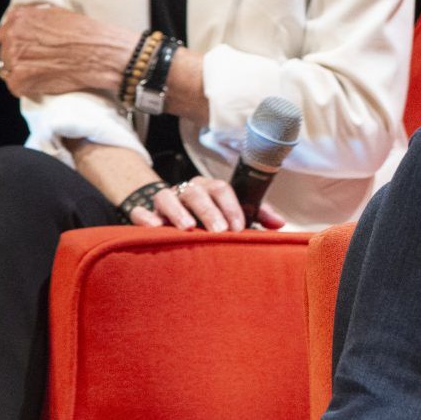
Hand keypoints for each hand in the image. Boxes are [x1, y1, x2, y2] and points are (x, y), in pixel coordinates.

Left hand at [0, 3, 134, 99]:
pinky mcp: (19, 80)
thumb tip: (25, 27)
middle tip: (41, 61)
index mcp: (20, 18)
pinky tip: (46, 80)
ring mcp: (13, 59)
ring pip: (8, 69)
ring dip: (23, 72)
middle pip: (5, 52)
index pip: (5, 33)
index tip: (29, 48)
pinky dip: (29, 87)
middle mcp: (12, 36)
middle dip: (20, 57)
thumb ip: (35, 18)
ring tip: (46, 71)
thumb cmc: (86, 34)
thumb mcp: (57, 13)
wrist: (100, 54)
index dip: (18, 42)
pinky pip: (16, 87)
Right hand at [125, 174, 277, 231]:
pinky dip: (145, 218)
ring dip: (178, 212)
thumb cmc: (212, 219)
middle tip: (219, 231)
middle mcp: (187, 190)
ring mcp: (164, 201)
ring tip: (188, 228)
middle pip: (197, 192)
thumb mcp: (234, 216)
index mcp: (209, 188)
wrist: (175, 218)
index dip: (231, 206)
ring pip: (167, 196)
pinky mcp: (146, 213)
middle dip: (210, 211)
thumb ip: (257, 216)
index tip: (239, 227)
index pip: (221, 188)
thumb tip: (280, 224)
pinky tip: (156, 228)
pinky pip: (140, 211)